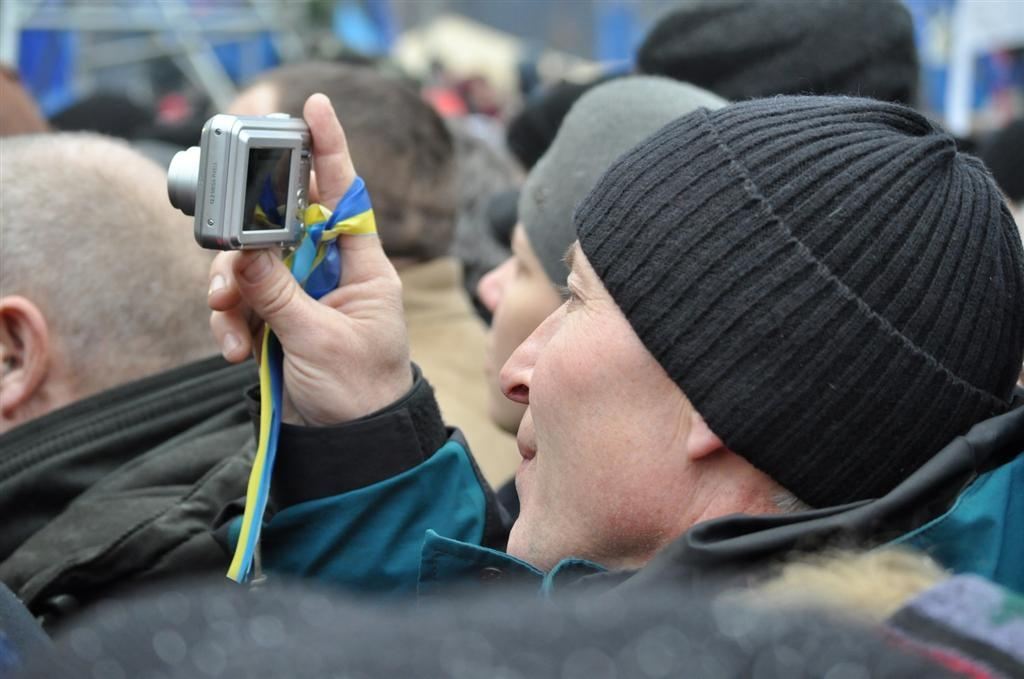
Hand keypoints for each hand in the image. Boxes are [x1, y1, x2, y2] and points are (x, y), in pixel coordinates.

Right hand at [208, 94, 411, 425]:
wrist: (351, 444)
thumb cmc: (361, 391)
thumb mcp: (322, 342)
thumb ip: (280, 298)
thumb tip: (243, 257)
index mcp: (362, 267)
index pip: (346, 196)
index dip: (330, 150)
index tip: (313, 107)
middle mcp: (329, 272)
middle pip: (279, 224)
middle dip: (248, 239)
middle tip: (231, 260)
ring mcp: (299, 295)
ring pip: (249, 265)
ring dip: (230, 291)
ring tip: (230, 327)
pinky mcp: (275, 320)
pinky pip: (240, 303)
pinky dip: (229, 322)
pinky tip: (232, 350)